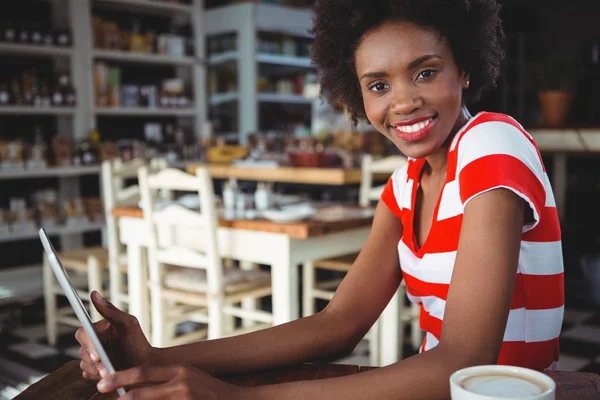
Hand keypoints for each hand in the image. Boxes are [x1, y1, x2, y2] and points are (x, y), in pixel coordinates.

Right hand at [76, 291, 155, 380]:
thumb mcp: (128, 324)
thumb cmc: (139, 344)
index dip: (87, 344)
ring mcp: (93, 357)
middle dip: (94, 361)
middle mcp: (94, 342)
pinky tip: (108, 375)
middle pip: (81, 350)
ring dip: (96, 370)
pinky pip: (87, 374)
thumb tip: (94, 293)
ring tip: (111, 372)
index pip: (82, 333)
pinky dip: (96, 376)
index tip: (97, 355)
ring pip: (83, 364)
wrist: (146, 366)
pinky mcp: (94, 371)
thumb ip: (110, 310)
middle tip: (106, 368)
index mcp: (99, 329)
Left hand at [96, 365, 242, 398]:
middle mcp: (181, 382)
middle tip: (99, 393)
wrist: (238, 399)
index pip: (144, 372)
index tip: (103, 382)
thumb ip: (167, 381)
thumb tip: (136, 387)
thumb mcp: (189, 378)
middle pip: (141, 391)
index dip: (121, 377)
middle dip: (118, 395)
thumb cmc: (210, 391)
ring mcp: (185, 397)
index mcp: (179, 370)